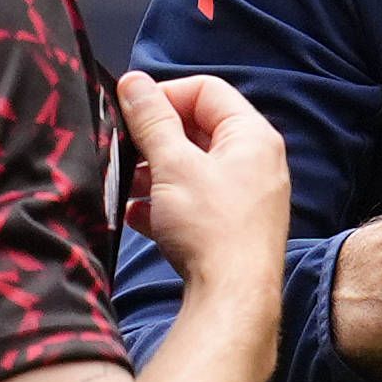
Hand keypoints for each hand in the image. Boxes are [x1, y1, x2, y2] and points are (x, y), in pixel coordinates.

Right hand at [119, 70, 289, 336]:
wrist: (233, 299)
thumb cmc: (210, 227)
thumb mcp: (172, 165)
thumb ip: (151, 120)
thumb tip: (134, 82)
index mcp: (252, 135)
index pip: (206, 90)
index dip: (165, 95)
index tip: (130, 113)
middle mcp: (258, 162)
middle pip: (199, 129)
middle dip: (156, 138)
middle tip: (124, 150)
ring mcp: (248, 196)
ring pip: (194, 168)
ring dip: (155, 172)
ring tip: (126, 185)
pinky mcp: (234, 227)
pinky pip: (196, 202)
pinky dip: (166, 202)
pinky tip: (138, 216)